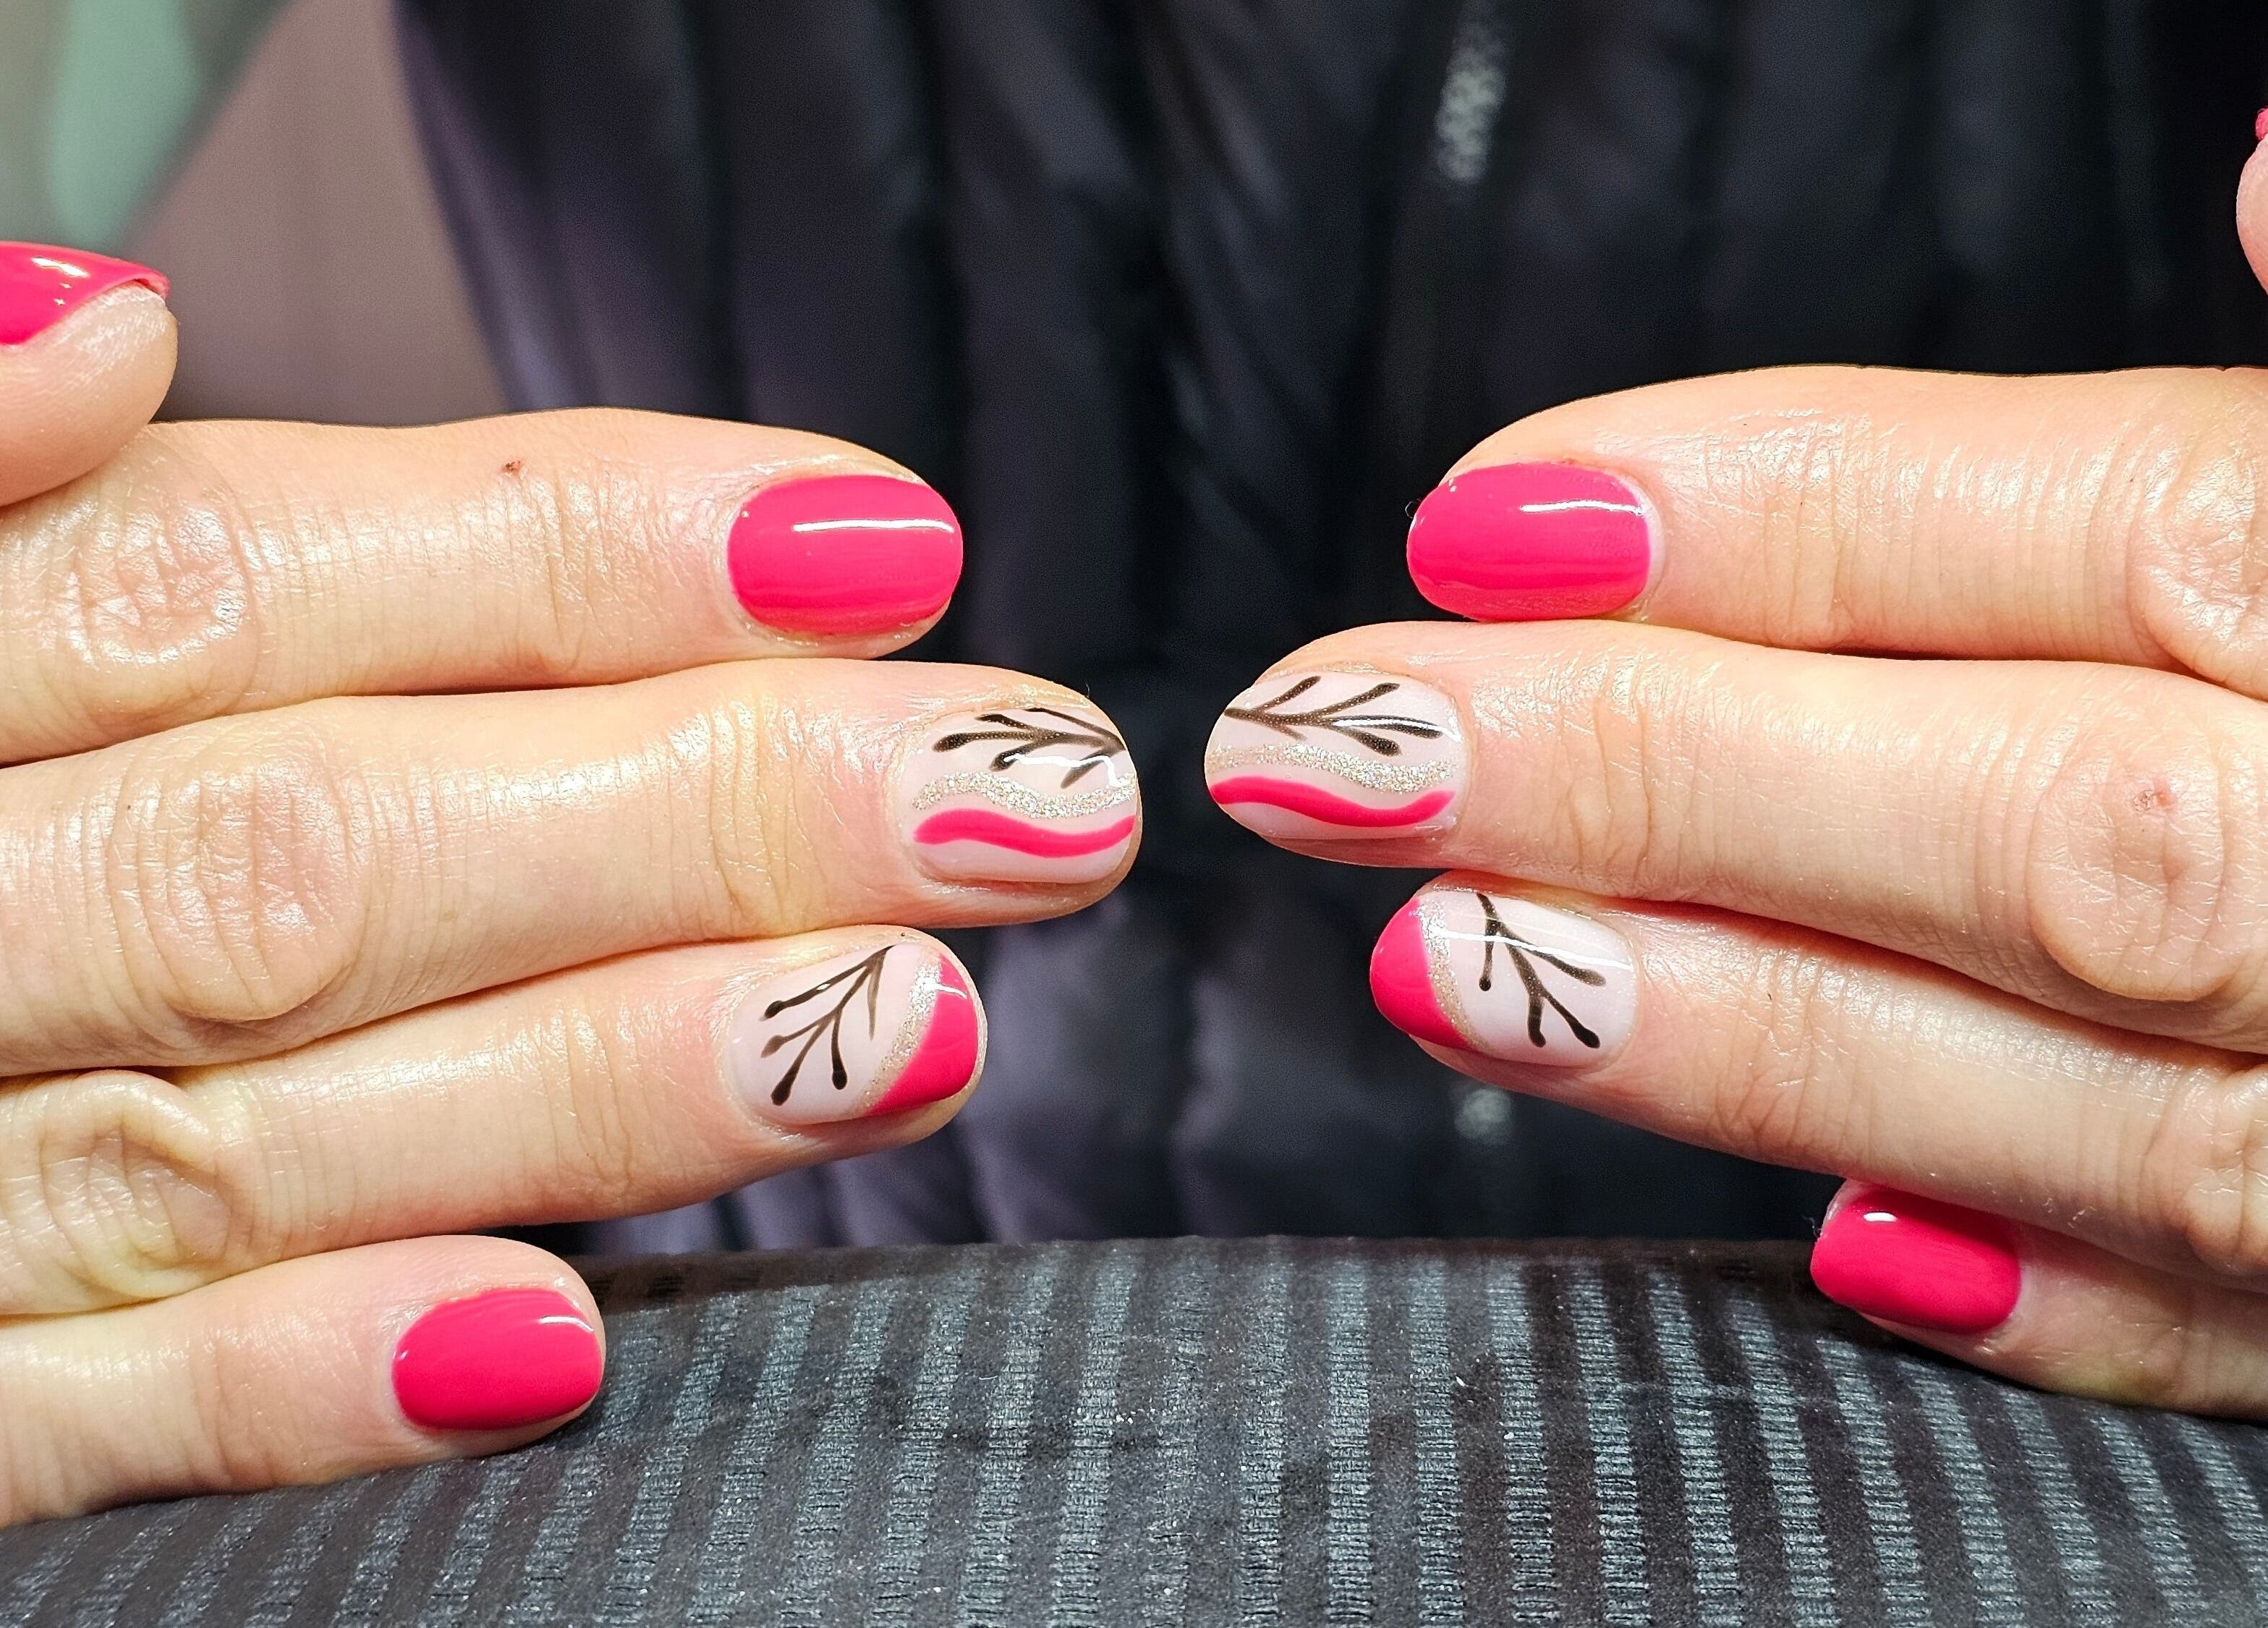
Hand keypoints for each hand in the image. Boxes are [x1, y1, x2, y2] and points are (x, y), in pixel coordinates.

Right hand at [0, 244, 1137, 1522]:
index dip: (582, 542)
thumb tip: (93, 330)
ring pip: (251, 1098)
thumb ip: (1, 518)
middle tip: (1023, 786)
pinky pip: (47, 1412)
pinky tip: (546, 1339)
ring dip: (594, 1066)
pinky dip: (285, 1375)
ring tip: (915, 1022)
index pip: (262, 566)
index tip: (883, 536)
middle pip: (321, 824)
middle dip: (699, 801)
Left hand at [1206, 137, 2267, 1414]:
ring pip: (2070, 1077)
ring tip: (1438, 960)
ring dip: (1736, 1018)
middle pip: (2023, 813)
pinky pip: (2221, 1321)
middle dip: (1653, 769)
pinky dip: (2026, 1282)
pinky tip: (1819, 1244)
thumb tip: (2266, 162)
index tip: (1486, 518)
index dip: (1775, 514)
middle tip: (1337, 740)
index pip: (2091, 530)